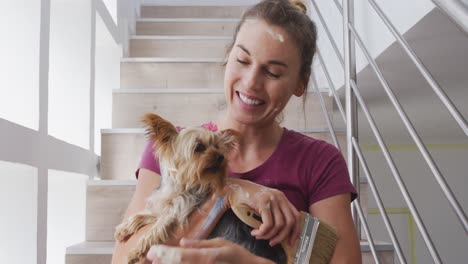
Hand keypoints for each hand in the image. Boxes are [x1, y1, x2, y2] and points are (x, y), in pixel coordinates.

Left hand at [146, 238, 272, 263]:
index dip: (163, 253)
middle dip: (162, 260)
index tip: (152, 250)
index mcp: (208, 256)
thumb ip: (200, 244)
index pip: (180, 254)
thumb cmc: (236, 255)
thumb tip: (181, 242)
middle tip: (151, 256)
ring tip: (157, 262)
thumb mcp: (220, 244)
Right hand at [227, 179, 300, 246]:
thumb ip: (273, 213)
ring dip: (269, 235)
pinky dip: (262, 232)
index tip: (291, 242)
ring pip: (279, 225)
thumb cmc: (246, 197)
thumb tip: (279, 232)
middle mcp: (279, 197)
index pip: (296, 216)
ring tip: (259, 237)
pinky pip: (268, 224)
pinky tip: (254, 232)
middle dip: (282, 236)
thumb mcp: (264, 204)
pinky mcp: (263, 203)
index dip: (296, 231)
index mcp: (281, 197)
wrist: (233, 187)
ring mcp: (271, 199)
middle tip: (272, 243)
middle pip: (290, 222)